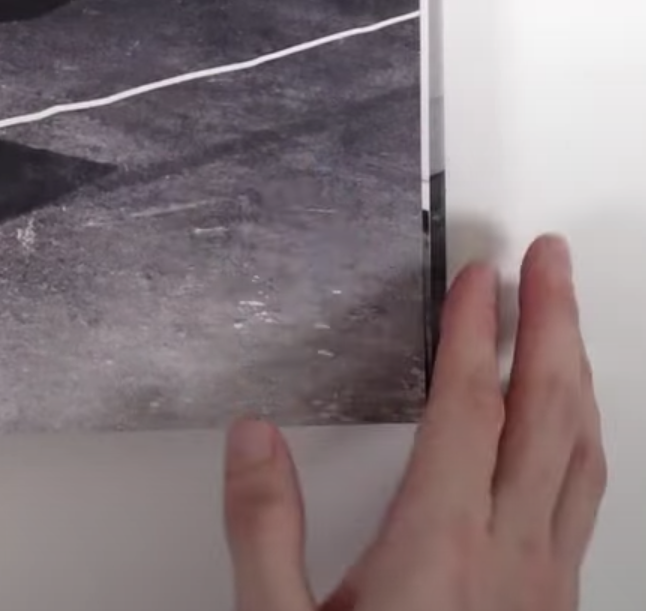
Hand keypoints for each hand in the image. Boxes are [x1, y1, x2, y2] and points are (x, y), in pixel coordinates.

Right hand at [223, 234, 603, 610]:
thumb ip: (263, 527)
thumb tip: (254, 436)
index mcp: (439, 548)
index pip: (469, 409)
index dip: (476, 330)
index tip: (479, 271)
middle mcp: (510, 560)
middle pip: (549, 416)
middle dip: (553, 326)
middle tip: (548, 261)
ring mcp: (544, 588)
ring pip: (584, 458)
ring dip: (578, 378)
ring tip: (567, 323)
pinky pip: (585, 500)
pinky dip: (583, 440)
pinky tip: (572, 435)